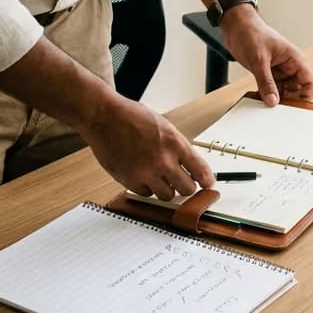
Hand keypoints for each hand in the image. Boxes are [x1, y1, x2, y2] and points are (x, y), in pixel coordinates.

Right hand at [79, 96, 215, 200]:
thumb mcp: (164, 126)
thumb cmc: (131, 117)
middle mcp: (163, 161)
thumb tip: (192, 167)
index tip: (208, 185)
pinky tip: (142, 175)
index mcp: (175, 144)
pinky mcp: (129, 181)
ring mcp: (146, 173)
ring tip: (158, 176)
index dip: (207, 181)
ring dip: (165, 189)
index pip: (201, 171)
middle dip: (186, 186)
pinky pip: (146, 193)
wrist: (104, 117)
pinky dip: (146, 188)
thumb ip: (178, 147)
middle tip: (181, 182)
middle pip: (187, 189)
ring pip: (166, 195)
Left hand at [220, 6, 312, 105]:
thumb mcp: (259, 60)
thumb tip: (273, 101)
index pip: (309, 82)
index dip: (306, 96)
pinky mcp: (266, 73)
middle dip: (289, 100)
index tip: (296, 107)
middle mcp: (288, 66)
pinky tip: (260, 98)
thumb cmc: (251, 32)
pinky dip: (266, 95)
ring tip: (266, 103)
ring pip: (283, 91)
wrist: (235, 26)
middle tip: (278, 108)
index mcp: (294, 59)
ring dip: (276, 98)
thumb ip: (266, 82)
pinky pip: (271, 89)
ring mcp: (277, 70)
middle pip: (297, 90)